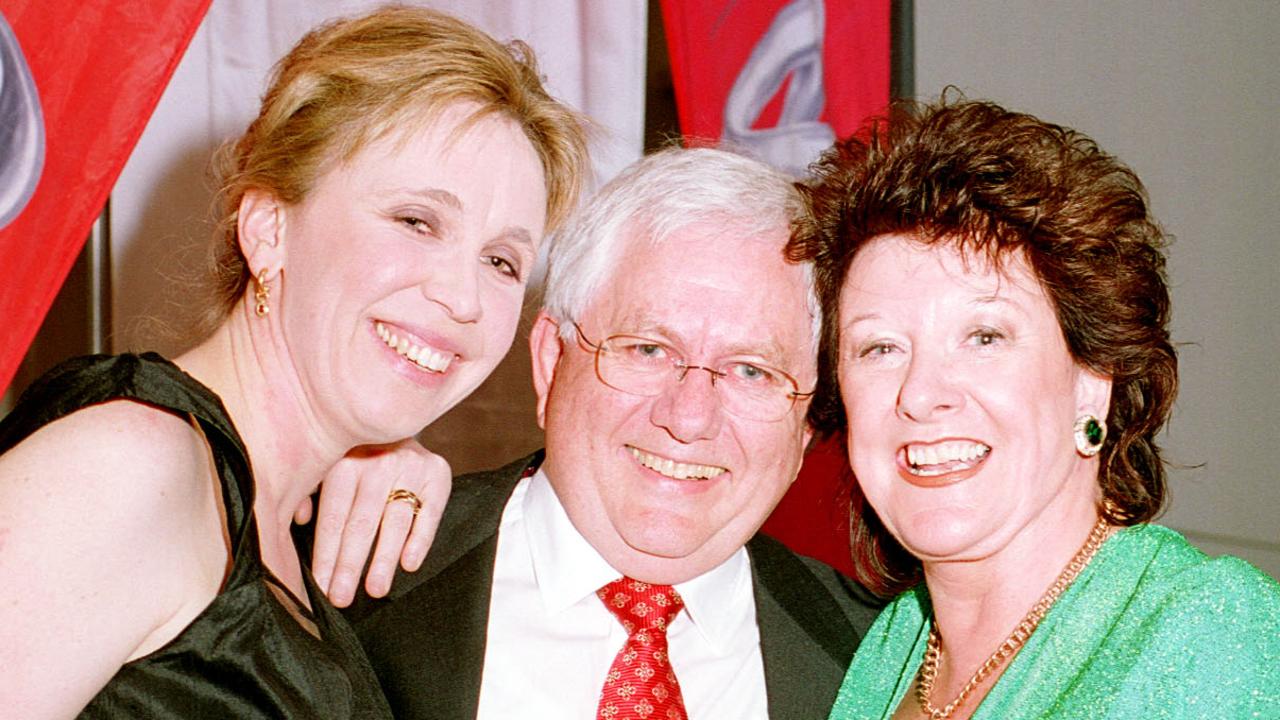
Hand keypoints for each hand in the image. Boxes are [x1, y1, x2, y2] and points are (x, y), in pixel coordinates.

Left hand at [310, 439, 451, 606]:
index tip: (321, 585)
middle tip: (341, 597)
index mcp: (345, 463)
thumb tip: (300, 519)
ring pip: (395, 521)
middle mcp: (378, 462)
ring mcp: (410, 466)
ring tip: (375, 589)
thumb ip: (310, 492)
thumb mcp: (330, 466)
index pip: (334, 518)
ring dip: (384, 558)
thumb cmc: (359, 458)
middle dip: (350, 564)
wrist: (397, 423)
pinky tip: (409, 564)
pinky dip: (421, 539)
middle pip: (362, 522)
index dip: (327, 554)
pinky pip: (430, 512)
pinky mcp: (438, 473)